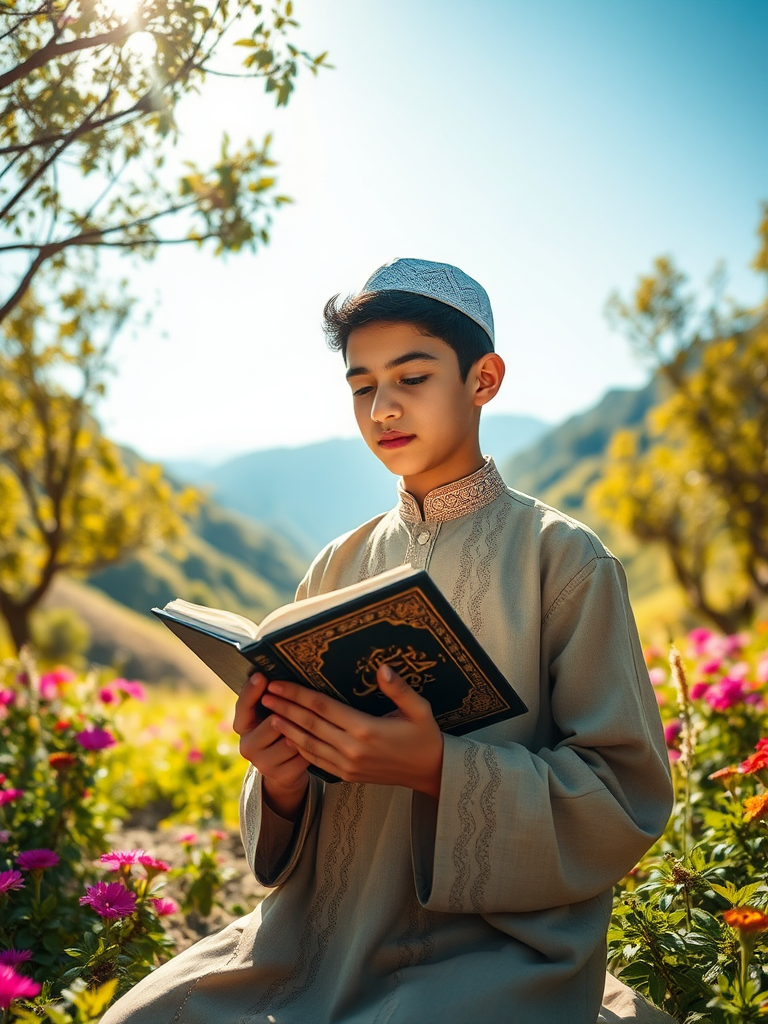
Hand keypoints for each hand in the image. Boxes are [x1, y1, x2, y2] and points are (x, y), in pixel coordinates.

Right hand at [233, 673, 308, 819]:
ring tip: (310, 730)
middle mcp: (247, 745)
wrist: (285, 771)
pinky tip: (314, 746)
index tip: (261, 676)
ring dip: (304, 733)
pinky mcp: (279, 776)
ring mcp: (261, 764)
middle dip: (290, 715)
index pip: (243, 705)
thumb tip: (272, 672)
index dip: (252, 691)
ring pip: (290, 739)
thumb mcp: (270, 714)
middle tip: (302, 710)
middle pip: (273, 722)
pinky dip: (311, 749)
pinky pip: (302, 755)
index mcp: (242, 725)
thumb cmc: (280, 731)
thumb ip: (269, 698)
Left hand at [261, 665, 443, 797]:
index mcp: (366, 729)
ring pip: (308, 743)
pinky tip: (288, 736)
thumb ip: (399, 689)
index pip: (323, 707)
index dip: (298, 694)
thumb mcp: (419, 709)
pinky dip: (299, 747)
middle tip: (265, 694)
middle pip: (310, 724)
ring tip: (269, 713)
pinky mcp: (347, 775)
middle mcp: (352, 748)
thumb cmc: (425, 736)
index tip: (279, 683)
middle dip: (285, 708)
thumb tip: (383, 668)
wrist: (430, 772)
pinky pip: (316, 760)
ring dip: (287, 727)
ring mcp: (347, 765)